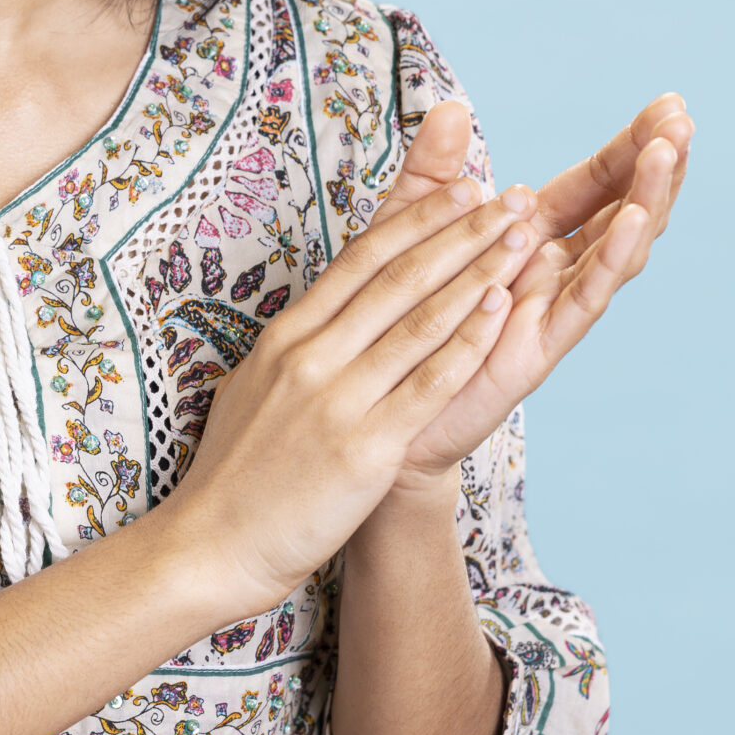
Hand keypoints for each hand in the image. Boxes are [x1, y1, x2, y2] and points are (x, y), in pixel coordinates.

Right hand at [167, 170, 536, 626]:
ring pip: (420, 320)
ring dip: (479, 273)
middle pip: (399, 277)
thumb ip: (293, 350)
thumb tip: (322, 319)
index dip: (417, 220)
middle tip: (509, 200)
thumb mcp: (254, 387)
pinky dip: (468, 342)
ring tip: (522, 242)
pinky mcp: (365, 448)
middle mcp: (311, 356)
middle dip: (462, 233)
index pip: (361, 260)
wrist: (212, 544)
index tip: (461, 190)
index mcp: (286, 336)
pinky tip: (501, 311)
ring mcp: (337, 399)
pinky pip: (428, 384)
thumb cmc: (235, 474)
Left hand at [369, 92, 692, 489]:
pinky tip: (635, 219)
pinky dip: (614, 256)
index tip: (669, 102)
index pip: (593, 182)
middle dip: (654, 164)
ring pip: (619, 249)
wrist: (377, 398)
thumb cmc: (394, 310)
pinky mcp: (543, 343)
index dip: (629, 145)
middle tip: (682, 119)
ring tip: (667, 154)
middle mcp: (553, 268)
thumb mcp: (406, 225)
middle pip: (622, 209)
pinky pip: (588, 296)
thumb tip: (453, 107)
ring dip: (646, 199)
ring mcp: (554, 306)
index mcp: (529, 234)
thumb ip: (433, 169)